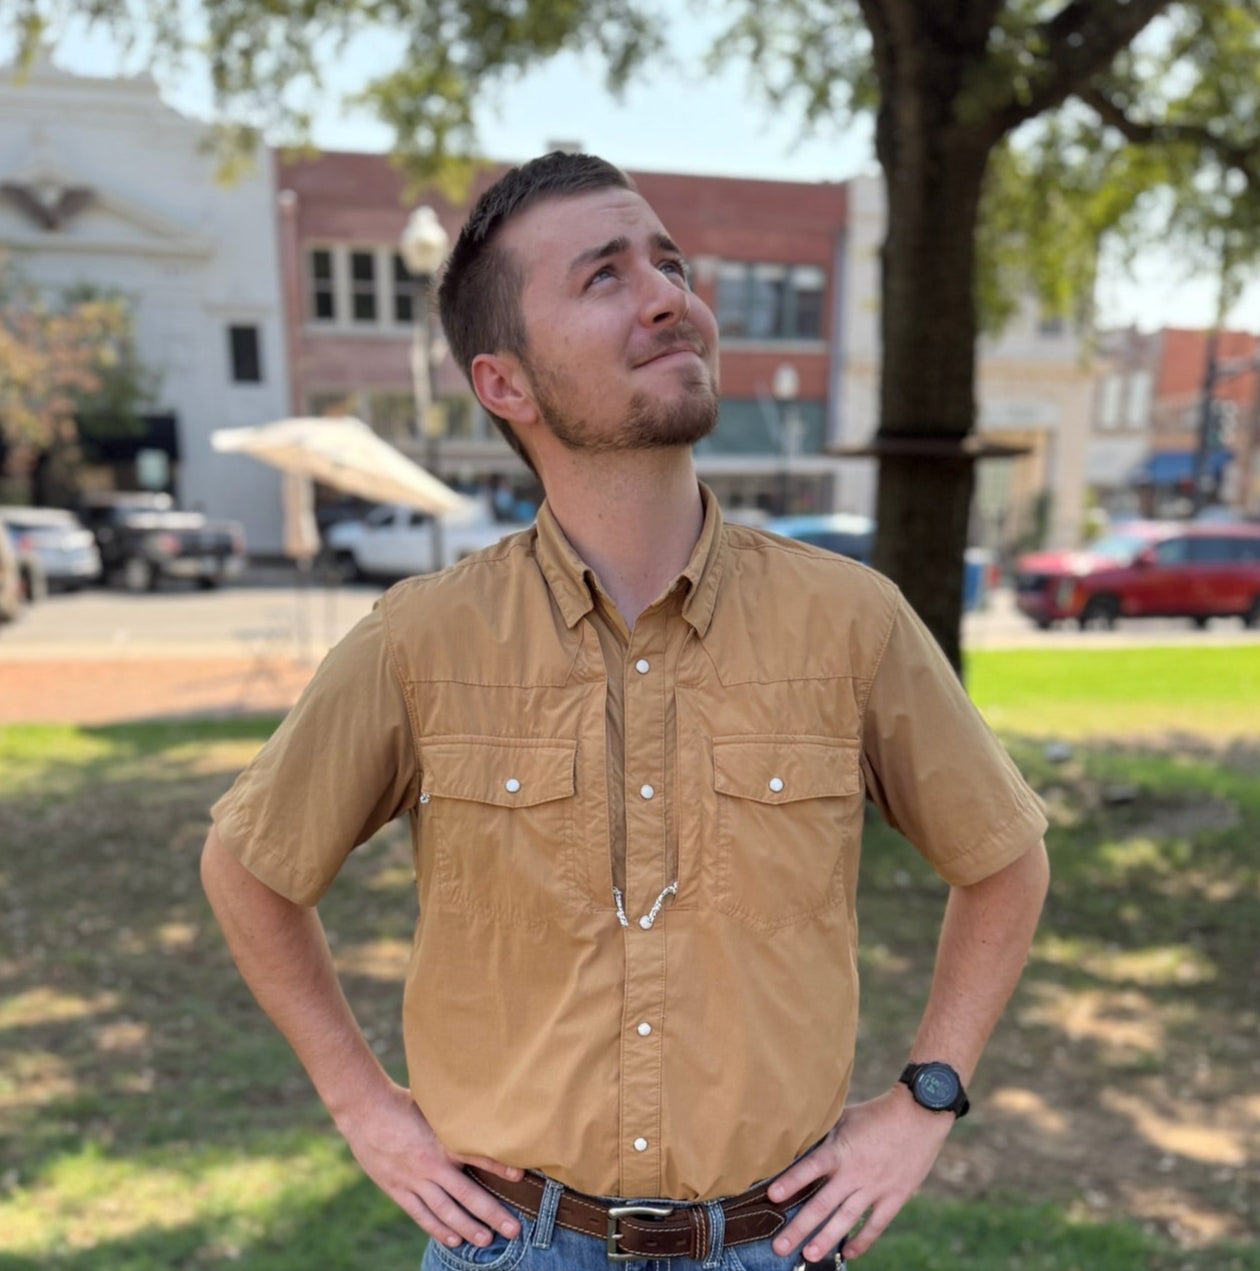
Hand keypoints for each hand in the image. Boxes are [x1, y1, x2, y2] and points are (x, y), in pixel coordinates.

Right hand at [333, 1081, 524, 1250]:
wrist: (365, 1109)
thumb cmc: (403, 1103)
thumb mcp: (433, 1107)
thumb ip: (454, 1120)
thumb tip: (480, 1116)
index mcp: (442, 1141)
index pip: (477, 1156)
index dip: (499, 1166)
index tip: (520, 1176)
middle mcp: (431, 1165)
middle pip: (466, 1195)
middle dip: (491, 1213)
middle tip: (513, 1229)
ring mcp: (413, 1180)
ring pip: (445, 1211)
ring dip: (467, 1228)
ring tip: (487, 1240)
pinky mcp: (397, 1189)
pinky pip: (420, 1214)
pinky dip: (437, 1229)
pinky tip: (453, 1239)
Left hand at [767, 1087, 953, 1259]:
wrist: (919, 1114)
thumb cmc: (876, 1113)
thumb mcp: (845, 1117)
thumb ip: (824, 1134)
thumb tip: (797, 1141)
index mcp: (841, 1149)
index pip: (811, 1167)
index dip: (791, 1181)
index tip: (772, 1196)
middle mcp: (855, 1172)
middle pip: (823, 1203)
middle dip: (800, 1227)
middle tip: (779, 1247)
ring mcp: (875, 1188)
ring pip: (846, 1219)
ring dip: (826, 1239)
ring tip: (808, 1256)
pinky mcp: (894, 1197)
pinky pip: (875, 1225)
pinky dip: (861, 1240)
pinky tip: (847, 1252)